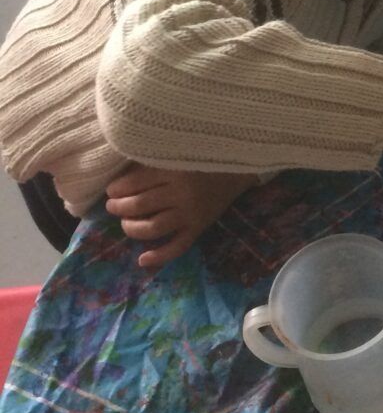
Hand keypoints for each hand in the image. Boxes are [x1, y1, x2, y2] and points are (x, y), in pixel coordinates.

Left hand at [105, 164, 253, 268]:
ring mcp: (191, 213)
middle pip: (140, 205)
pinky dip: (159, 256)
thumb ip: (153, 162)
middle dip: (119, 207)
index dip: (117, 189)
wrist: (240, 166)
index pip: (135, 183)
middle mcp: (181, 193)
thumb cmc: (204, 155)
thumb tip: (122, 176)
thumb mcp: (177, 152)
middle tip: (113, 206)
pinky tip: (142, 260)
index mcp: (173, 170)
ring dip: (132, 228)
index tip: (111, 190)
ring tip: (125, 223)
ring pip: (153, 228)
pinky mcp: (199, 227)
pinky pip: (178, 246)